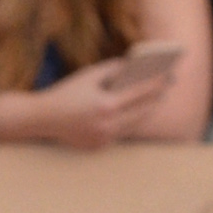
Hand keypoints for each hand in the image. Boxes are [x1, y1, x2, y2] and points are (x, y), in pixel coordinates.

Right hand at [26, 54, 167, 150]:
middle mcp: (107, 125)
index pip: (140, 92)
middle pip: (142, 111)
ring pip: (134, 124)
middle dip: (157, 97)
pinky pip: (121, 133)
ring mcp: (103, 138)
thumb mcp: (90, 75)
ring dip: (147, 111)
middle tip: (169, 86)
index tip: (169, 74)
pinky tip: (139, 113)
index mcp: (106, 105)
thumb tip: (137, 66)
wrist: (43, 119)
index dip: (157, 82)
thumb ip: (115, 68)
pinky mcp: (99, 146)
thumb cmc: (67, 92)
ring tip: (157, 100)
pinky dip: (131, 122)